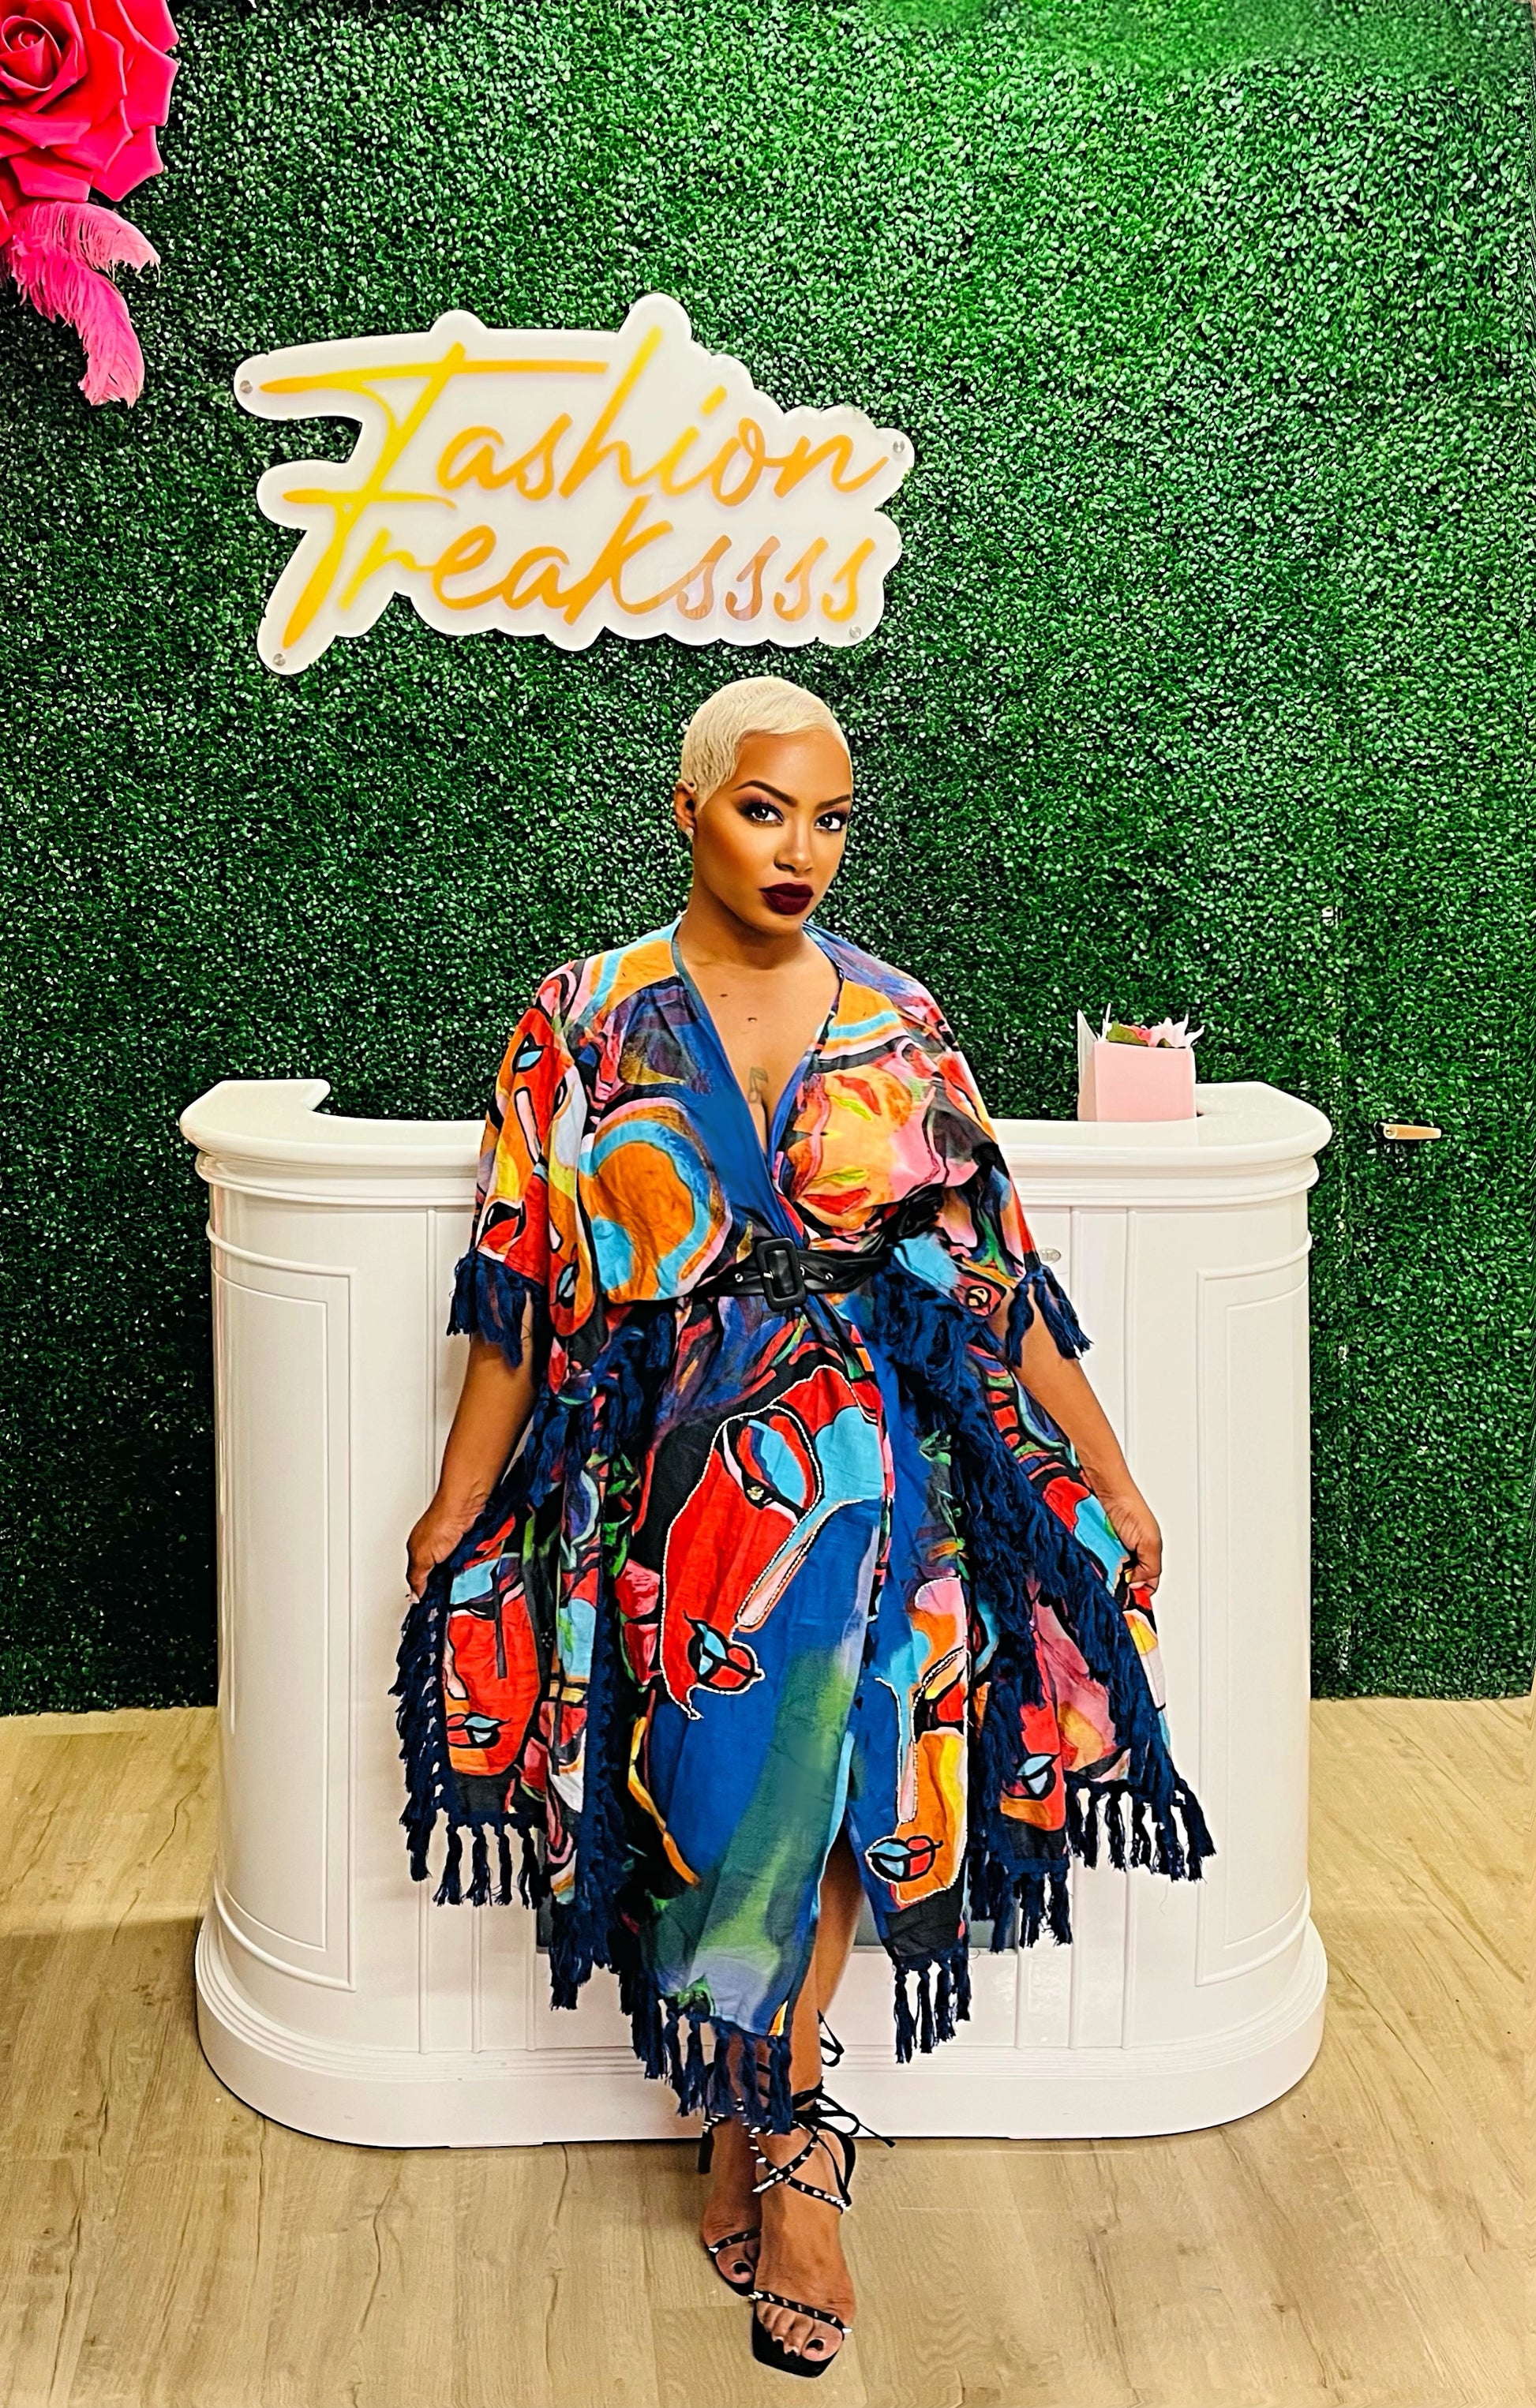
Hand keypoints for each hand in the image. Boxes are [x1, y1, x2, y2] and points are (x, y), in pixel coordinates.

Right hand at [406, 1496, 476, 1600]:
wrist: (467, 1504)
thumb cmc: (442, 1520)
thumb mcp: (422, 1556)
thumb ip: (417, 1577)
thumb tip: (415, 1596)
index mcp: (417, 1551)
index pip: (419, 1579)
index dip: (426, 1593)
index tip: (433, 1607)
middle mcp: (434, 1548)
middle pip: (439, 1575)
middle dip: (446, 1586)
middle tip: (452, 1598)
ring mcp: (452, 1545)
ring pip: (456, 1570)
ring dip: (461, 1577)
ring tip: (465, 1586)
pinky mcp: (469, 1542)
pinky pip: (470, 1561)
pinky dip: (473, 1566)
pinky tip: (475, 1570)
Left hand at [1089, 1478, 1162, 1595]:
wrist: (1105, 1488)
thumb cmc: (1130, 1506)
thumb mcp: (1150, 1541)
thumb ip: (1150, 1569)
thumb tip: (1138, 1586)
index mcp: (1146, 1556)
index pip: (1145, 1586)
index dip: (1138, 1595)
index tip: (1128, 1603)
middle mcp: (1127, 1556)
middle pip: (1123, 1584)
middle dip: (1118, 1586)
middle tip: (1113, 1584)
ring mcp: (1108, 1552)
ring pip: (1106, 1577)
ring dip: (1103, 1577)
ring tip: (1102, 1570)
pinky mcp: (1092, 1547)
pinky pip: (1091, 1564)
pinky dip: (1090, 1565)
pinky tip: (1090, 1563)